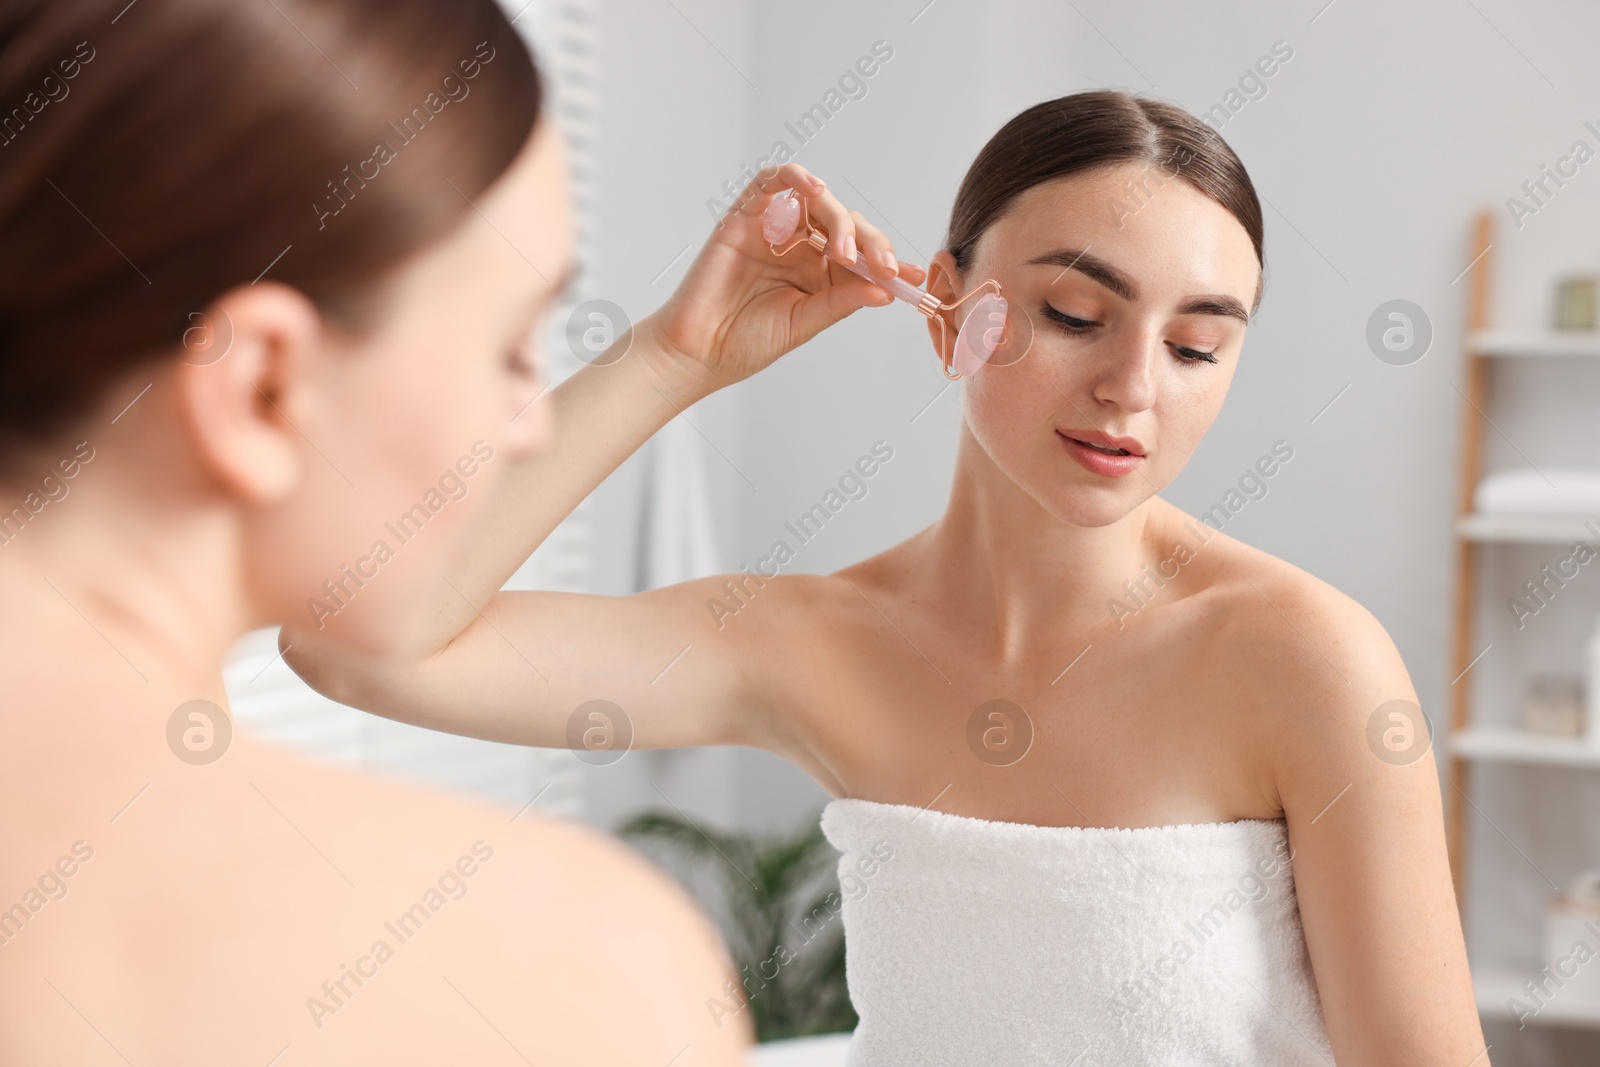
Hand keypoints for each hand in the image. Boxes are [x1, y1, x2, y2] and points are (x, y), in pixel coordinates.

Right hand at [637, 162, 926, 404]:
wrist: (699, 352)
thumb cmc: (746, 342)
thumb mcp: (805, 322)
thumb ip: (841, 301)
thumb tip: (885, 290)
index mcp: (818, 274)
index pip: (861, 256)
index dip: (888, 262)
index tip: (913, 277)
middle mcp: (800, 247)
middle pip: (845, 225)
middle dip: (871, 244)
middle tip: (884, 267)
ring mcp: (774, 229)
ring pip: (818, 203)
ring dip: (839, 221)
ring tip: (846, 253)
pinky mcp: (745, 216)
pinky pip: (774, 182)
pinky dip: (796, 178)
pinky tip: (815, 191)